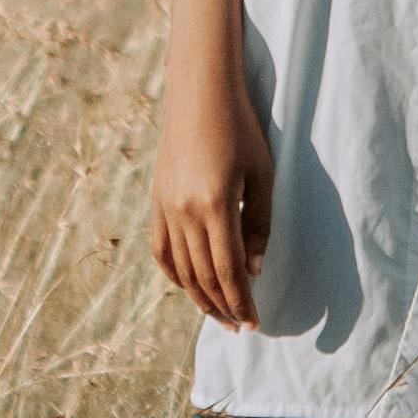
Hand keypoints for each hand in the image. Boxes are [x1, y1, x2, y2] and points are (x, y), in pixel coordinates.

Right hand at [151, 58, 274, 329]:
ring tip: (219, 313)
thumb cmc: (241, 128)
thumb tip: (253, 269)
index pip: (228, 270)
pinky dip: (175, 274)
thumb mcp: (262, 174)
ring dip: (200, 297)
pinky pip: (161, 250)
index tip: (254, 322)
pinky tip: (190, 286)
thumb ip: (259, 224)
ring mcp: (165, 207)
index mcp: (216, 204)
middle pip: (203, 276)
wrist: (200, 92)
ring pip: (180, 268)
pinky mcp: (156, 200)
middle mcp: (185, 211)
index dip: (241, 300)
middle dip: (223, 306)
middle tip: (240, 324)